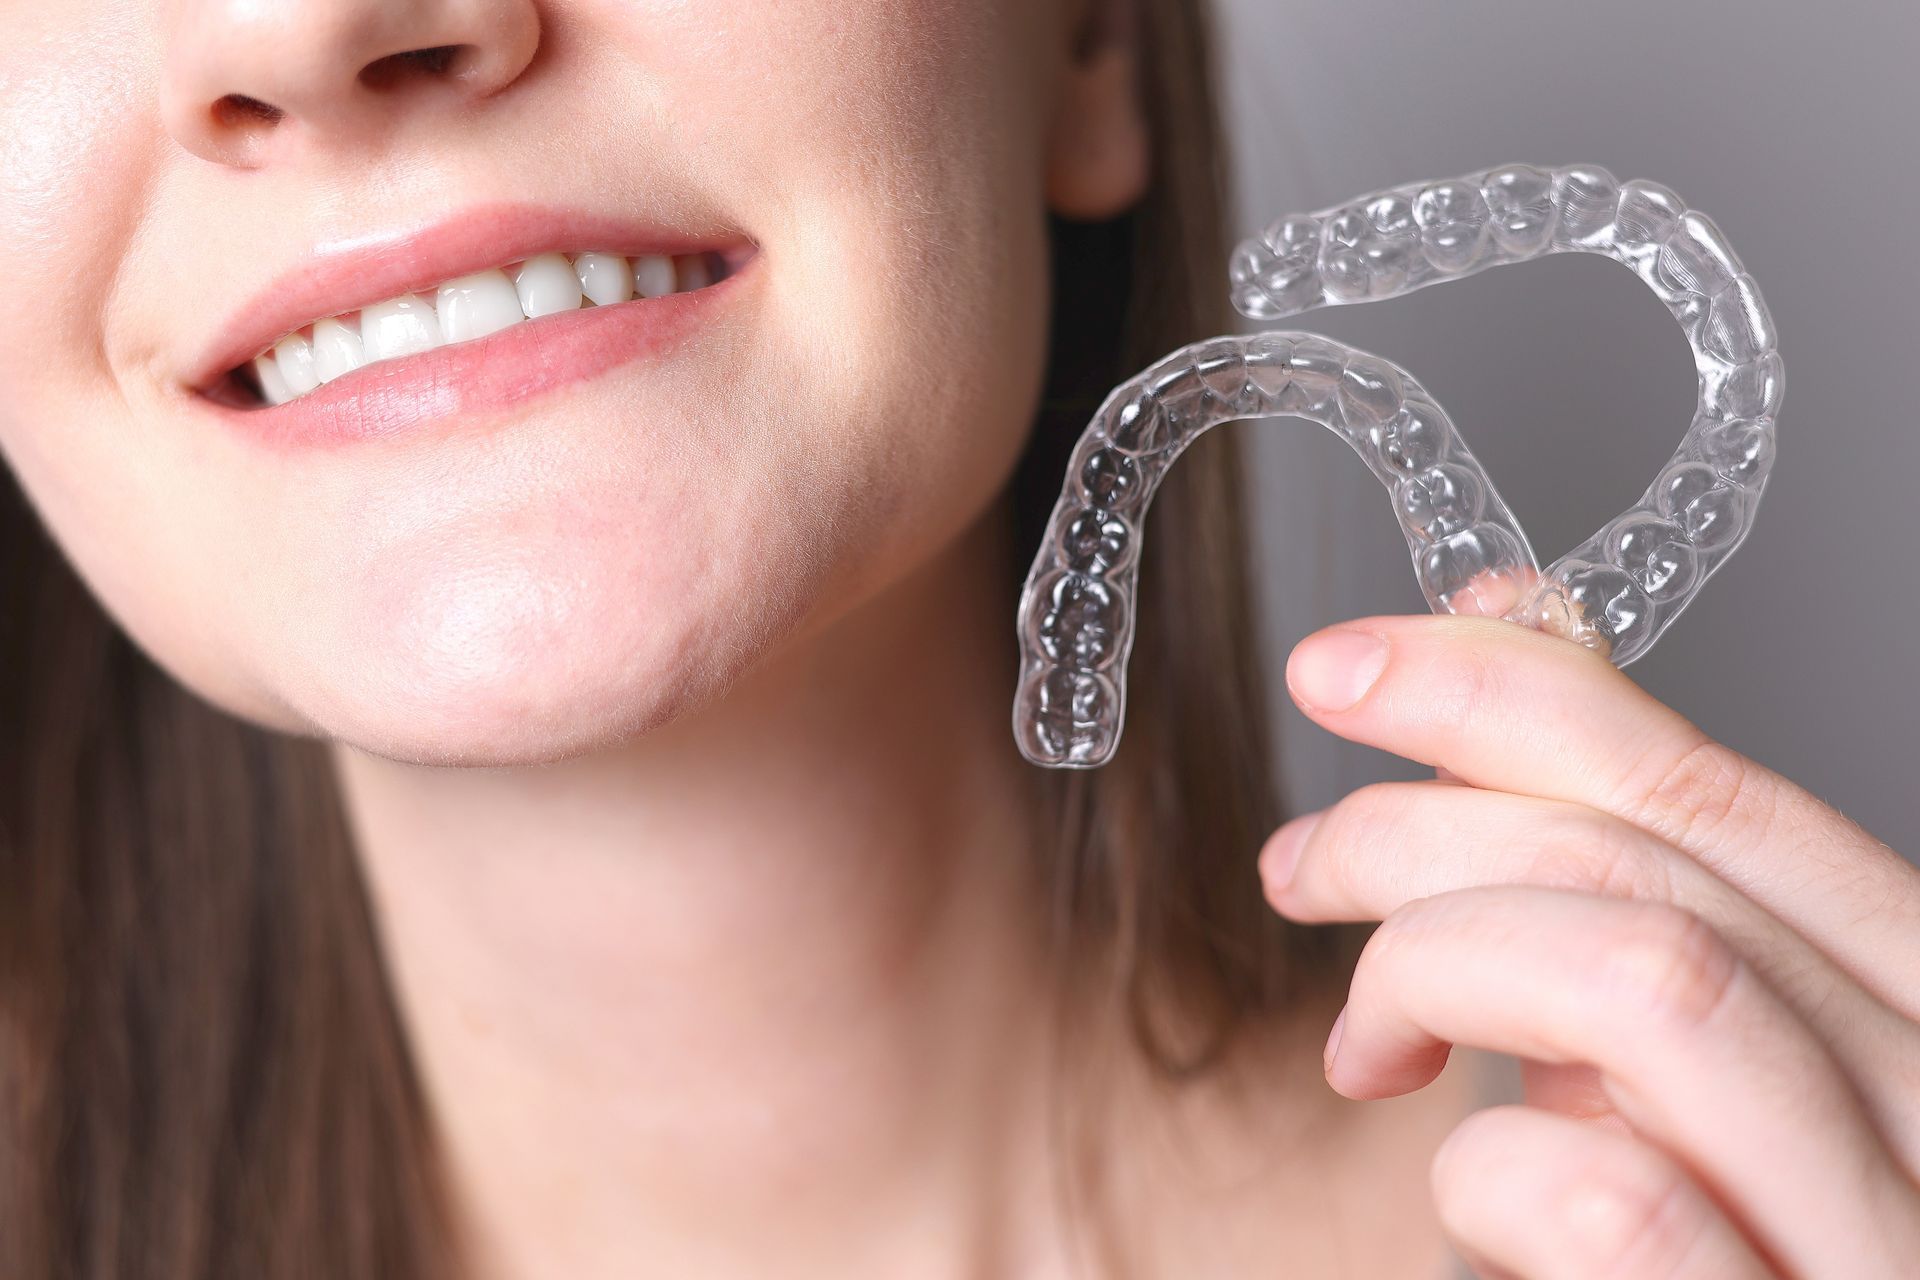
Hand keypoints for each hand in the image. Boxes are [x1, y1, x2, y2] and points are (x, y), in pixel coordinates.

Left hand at [1256, 614, 1919, 1278]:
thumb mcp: (1701, 1043)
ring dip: (1438, 963)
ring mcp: (1884, 1247)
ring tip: (1365, 1037)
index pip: (1720, 790)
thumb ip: (1639, 863)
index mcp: (1915, 1010)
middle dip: (1422, 825)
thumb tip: (1519, 628)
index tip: (1351, 660)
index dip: (1510, 692)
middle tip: (1299, 866)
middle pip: (1664, 866)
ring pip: (1651, 980)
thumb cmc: (1733, 1247)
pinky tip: (1461, 1183)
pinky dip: (1481, 1160)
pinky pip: (1606, 1197)